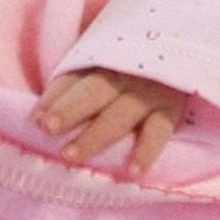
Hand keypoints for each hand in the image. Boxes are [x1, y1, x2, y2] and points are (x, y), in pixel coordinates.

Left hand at [35, 68, 192, 174]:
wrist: (182, 48)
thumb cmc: (128, 68)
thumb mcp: (100, 67)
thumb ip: (72, 87)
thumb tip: (38, 118)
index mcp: (100, 61)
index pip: (72, 79)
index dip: (54, 97)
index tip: (37, 118)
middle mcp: (123, 75)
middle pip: (93, 92)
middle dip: (70, 109)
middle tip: (48, 127)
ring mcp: (148, 92)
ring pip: (120, 114)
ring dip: (95, 134)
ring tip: (71, 155)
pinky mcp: (171, 109)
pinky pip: (159, 131)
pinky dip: (147, 150)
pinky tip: (133, 171)